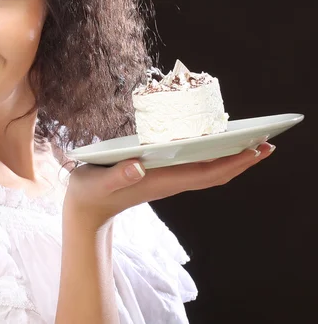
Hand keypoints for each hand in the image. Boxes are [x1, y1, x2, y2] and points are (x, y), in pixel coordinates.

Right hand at [64, 142, 274, 231]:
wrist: (86, 210)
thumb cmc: (91, 193)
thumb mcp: (99, 182)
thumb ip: (118, 174)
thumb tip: (139, 165)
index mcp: (161, 181)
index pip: (206, 174)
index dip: (232, 163)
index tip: (255, 150)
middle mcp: (169, 181)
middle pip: (215, 173)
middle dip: (242, 161)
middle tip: (267, 143)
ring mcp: (166, 179)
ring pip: (208, 171)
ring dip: (231, 159)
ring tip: (250, 142)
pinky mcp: (160, 175)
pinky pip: (196, 167)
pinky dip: (212, 156)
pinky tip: (214, 145)